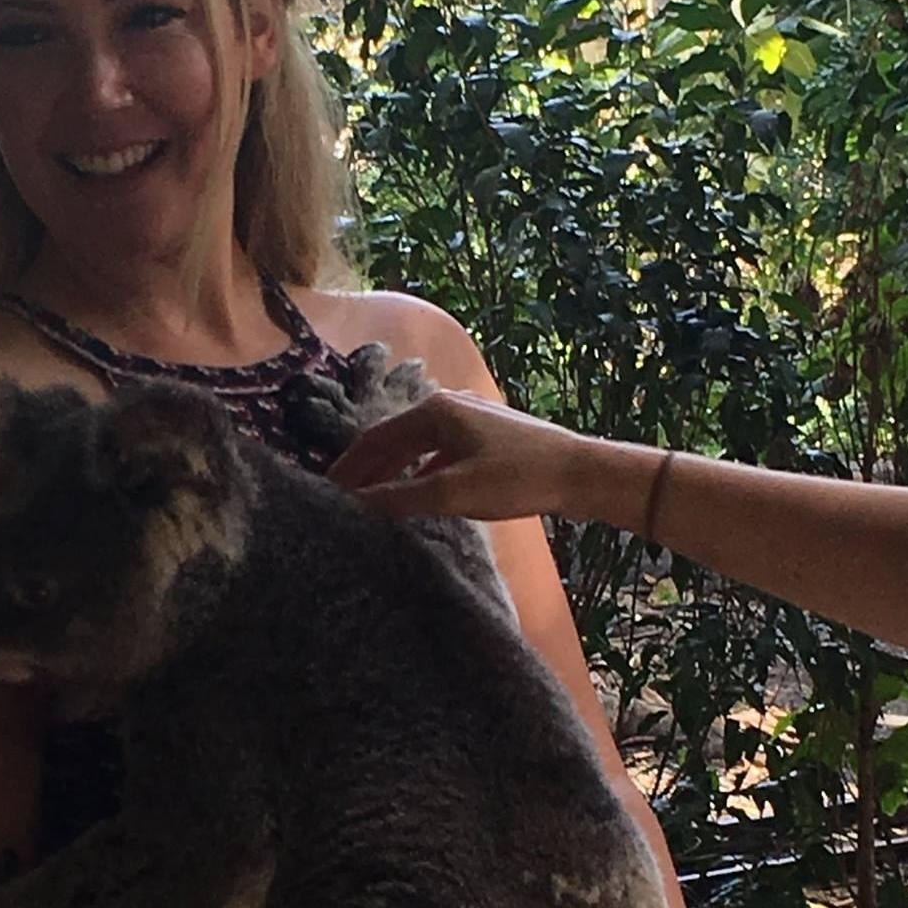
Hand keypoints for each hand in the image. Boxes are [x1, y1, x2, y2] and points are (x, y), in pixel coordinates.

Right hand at [328, 391, 593, 522]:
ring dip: (392, 469)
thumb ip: (400, 498)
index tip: (326, 490)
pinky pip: (438, 448)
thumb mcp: (452, 492)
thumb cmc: (516, 478)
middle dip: (367, 467)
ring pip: (417, 443)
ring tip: (371, 495)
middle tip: (342, 495)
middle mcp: (448, 403)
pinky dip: (418, 468)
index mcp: (434, 410)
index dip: (349, 465)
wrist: (580, 472)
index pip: (376, 438)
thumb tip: (355, 503)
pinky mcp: (488, 432)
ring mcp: (470, 416)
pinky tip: (415, 488)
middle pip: (394, 438)